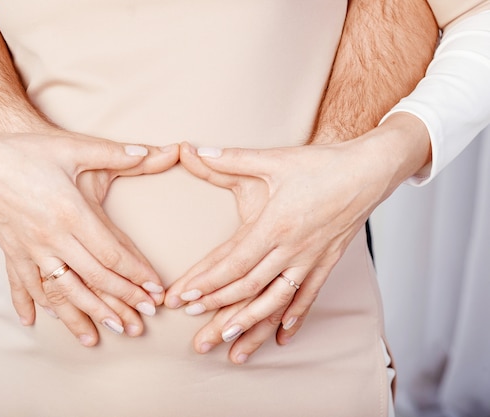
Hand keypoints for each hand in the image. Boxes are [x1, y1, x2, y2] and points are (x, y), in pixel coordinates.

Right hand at [0, 124, 178, 344]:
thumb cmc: (23, 151)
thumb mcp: (70, 147)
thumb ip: (112, 152)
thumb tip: (148, 151)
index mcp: (71, 213)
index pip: (111, 253)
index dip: (136, 273)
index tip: (154, 289)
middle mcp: (52, 238)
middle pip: (94, 278)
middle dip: (122, 301)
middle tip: (143, 320)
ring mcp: (30, 248)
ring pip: (61, 291)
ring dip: (84, 314)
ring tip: (101, 337)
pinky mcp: (11, 251)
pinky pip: (23, 284)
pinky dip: (30, 304)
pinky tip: (34, 322)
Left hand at [165, 138, 396, 360]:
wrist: (369, 170)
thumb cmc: (321, 164)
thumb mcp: (273, 159)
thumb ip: (230, 159)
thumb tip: (192, 149)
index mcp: (274, 225)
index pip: (232, 263)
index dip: (206, 283)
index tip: (183, 299)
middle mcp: (291, 248)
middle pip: (248, 288)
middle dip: (218, 311)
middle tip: (195, 332)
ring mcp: (311, 259)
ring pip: (276, 300)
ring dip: (252, 324)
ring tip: (230, 344)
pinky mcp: (326, 262)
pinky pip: (308, 296)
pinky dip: (294, 318)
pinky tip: (282, 337)